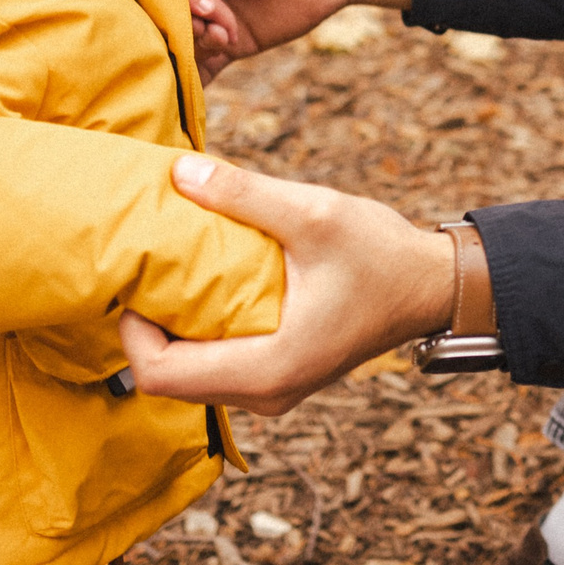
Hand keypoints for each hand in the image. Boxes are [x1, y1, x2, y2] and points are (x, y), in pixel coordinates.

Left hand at [119, 155, 456, 415]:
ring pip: (190, 375)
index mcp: (268, 368)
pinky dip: (197, 331)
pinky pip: (216, 365)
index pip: (160, 375)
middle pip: (167, 379)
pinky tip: (204, 285)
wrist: (432, 287)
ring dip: (170, 330)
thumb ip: (244, 194)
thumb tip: (179, 172)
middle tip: (146, 268)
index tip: (138, 278)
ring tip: (172, 273)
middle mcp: (265, 393)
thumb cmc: (382, 256)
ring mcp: (272, 390)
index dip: (131, 330)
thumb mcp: (313, 215)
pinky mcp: (279, 375)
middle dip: (145, 327)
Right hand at [178, 0, 412, 81]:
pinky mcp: (232, 44)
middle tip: (213, 26)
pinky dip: (195, 82)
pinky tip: (193, 91)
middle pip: (163, 16)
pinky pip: (204, 68)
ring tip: (227, 37)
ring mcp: (210, 17)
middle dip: (183, 26)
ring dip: (198, 47)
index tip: (200, 4)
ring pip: (181, 43)